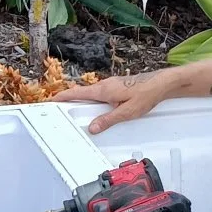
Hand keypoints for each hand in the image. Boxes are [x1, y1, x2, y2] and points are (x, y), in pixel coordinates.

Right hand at [56, 69, 171, 134]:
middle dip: (68, 99)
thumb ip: (108, 120)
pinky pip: (100, 93)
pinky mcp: (118, 86)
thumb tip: (92, 128)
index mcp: (103, 90)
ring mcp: (111, 84)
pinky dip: (93, 100)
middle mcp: (105, 85)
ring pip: (91, 93)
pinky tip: (97, 108)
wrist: (162, 83)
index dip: (62, 96)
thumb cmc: (146, 94)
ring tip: (74, 110)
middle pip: (81, 92)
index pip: (77, 93)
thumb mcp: (127, 112)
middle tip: (58, 108)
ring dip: (81, 100)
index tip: (50, 100)